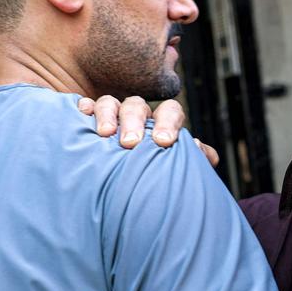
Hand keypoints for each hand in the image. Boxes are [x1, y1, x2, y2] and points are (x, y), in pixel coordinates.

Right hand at [78, 95, 218, 165]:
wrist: (129, 187)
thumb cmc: (155, 174)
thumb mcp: (174, 169)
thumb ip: (191, 160)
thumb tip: (209, 157)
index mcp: (162, 123)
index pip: (170, 110)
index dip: (168, 122)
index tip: (164, 142)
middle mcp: (137, 116)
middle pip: (137, 106)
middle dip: (134, 121)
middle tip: (131, 143)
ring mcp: (112, 116)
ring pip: (110, 103)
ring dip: (108, 115)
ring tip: (105, 134)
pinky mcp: (89, 121)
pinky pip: (87, 107)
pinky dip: (85, 107)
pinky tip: (82, 113)